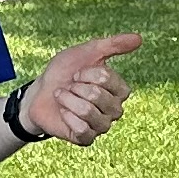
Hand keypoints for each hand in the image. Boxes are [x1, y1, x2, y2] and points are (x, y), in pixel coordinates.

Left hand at [23, 31, 144, 145]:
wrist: (39, 92)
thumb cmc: (65, 72)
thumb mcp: (86, 52)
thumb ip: (113, 45)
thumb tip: (139, 38)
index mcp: (119, 90)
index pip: (108, 79)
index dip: (88, 74)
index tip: (78, 73)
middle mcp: (115, 110)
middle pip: (98, 96)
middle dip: (76, 88)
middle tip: (69, 87)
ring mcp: (101, 126)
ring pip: (88, 112)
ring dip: (69, 101)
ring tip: (63, 98)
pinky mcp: (86, 139)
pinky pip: (82, 130)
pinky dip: (68, 117)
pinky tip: (63, 113)